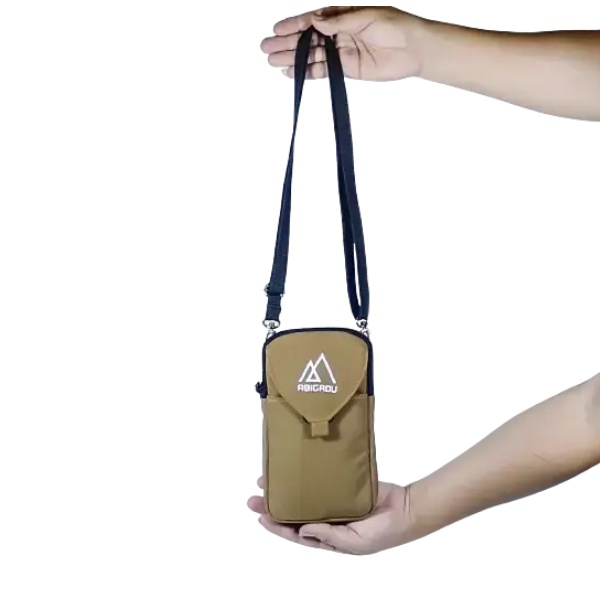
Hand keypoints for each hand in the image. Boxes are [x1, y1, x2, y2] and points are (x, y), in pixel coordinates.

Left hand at [247, 476, 418, 554]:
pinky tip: (294, 471)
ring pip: (303, 496)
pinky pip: (320, 483)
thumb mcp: (356, 542)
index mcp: (329, 538)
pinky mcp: (342, 486)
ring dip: (285, 491)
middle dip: (273, 507)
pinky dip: (306, 478)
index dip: (277, 527)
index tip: (259, 516)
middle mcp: (327, 520)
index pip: (296, 534)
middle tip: (254, 497)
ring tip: (266, 480)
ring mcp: (334, 502)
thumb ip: (329, 536)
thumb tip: (301, 530)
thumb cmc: (384, 532)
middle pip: (294, 514)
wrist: (406, 509)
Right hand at [259, 6, 426, 81]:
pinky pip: (323, 71)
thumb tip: (315, 21)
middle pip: (307, 38)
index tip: (276, 30)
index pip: (313, 20)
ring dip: (292, 59)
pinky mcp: (347, 69)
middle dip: (286, 43)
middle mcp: (338, 33)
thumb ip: (340, 22)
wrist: (416, 50)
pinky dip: (308, 73)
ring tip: (272, 62)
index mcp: (342, 16)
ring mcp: (341, 52)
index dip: (294, 25)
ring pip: (312, 56)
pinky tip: (291, 74)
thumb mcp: (368, 17)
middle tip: (265, 49)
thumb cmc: (396, 27)